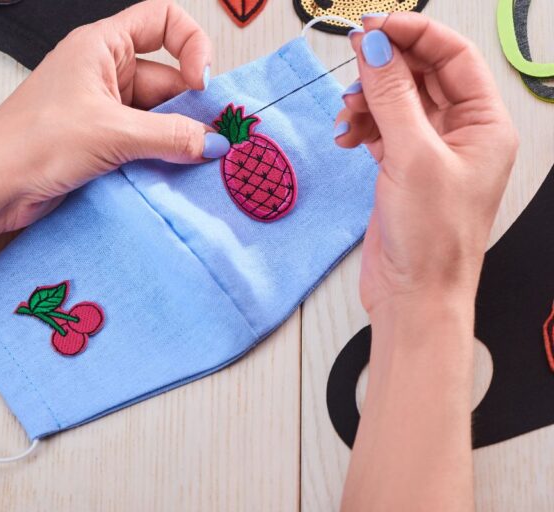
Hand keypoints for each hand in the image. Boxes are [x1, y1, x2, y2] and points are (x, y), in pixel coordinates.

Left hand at [0, 0, 228, 232]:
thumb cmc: (28, 143)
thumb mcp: (110, 133)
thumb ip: (169, 136)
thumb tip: (210, 141)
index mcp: (101, 46)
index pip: (162, 20)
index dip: (191, 44)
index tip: (201, 81)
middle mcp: (104, 73)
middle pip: (168, 77)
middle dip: (189, 106)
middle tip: (210, 137)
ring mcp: (103, 109)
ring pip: (158, 115)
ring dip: (175, 137)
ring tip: (190, 159)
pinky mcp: (102, 142)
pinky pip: (144, 142)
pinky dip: (160, 155)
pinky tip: (171, 172)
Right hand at [334, 13, 517, 314]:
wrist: (413, 297)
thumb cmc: (432, 241)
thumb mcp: (413, 157)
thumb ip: (392, 97)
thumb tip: (375, 48)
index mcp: (485, 126)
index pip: (453, 58)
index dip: (414, 34)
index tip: (375, 25)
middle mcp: (461, 134)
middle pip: (422, 76)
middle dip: (386, 67)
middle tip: (353, 56)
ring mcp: (429, 152)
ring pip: (396, 102)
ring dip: (367, 100)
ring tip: (346, 113)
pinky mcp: (402, 169)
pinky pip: (380, 129)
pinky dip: (360, 126)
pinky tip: (345, 136)